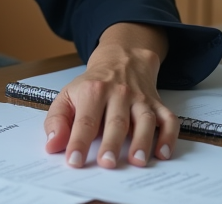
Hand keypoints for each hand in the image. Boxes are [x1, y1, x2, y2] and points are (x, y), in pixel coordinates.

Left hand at [43, 23, 176, 169]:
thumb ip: (57, 121)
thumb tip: (52, 146)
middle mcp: (118, 94)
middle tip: (107, 163)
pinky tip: (163, 153)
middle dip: (112, 143)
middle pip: (116, 121)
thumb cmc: (93, 84)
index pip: (85, 120)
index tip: (74, 161)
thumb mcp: (68, 95)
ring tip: (137, 161)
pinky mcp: (157, 104)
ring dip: (142, 141)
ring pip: (145, 120)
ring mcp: (140, 99)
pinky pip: (169, 119)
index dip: (78, 141)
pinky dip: (169, 136)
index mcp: (93, 91)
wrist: (121, 58)